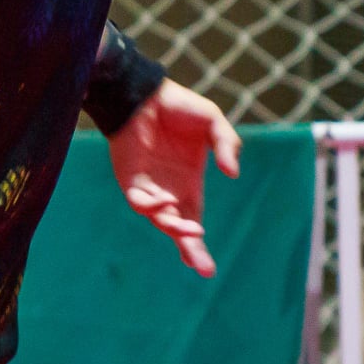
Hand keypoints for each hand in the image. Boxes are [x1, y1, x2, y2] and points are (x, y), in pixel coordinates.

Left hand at [107, 78, 241, 276]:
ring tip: (192, 231)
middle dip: (191, 250)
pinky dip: (152, 207)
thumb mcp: (213, 123)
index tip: (207, 269)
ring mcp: (148, 188)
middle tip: (204, 269)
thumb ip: (227, 144)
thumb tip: (232, 173)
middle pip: (179, 230)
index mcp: (188, 185)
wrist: (145, 94)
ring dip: (175, 228)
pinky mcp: (130, 180)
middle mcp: (169, 193)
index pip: (194, 221)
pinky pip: (140, 201)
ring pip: (161, 219)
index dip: (198, 246)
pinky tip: (166, 203)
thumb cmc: (179, 108)